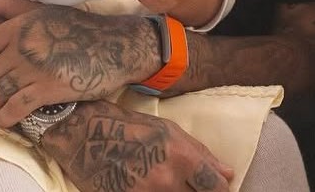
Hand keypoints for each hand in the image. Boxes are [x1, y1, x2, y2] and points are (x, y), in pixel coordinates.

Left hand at [0, 0, 161, 126]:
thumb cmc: (78, 28)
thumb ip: (5, 6)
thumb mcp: (42, 10)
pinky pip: (14, 110)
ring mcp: (36, 68)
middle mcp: (23, 46)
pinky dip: (5, 120)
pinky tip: (8, 121)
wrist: (117, 45)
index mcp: (17, 27)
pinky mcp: (51, 88)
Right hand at [43, 99, 233, 191]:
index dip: (220, 190)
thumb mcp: (171, 131)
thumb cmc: (131, 128)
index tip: (219, 189)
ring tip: (166, 183)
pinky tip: (152, 187)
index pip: (214, 186)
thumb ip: (201, 154)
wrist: (87, 136)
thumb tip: (227, 173)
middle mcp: (166, 181)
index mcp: (181, 158)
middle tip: (190, 185)